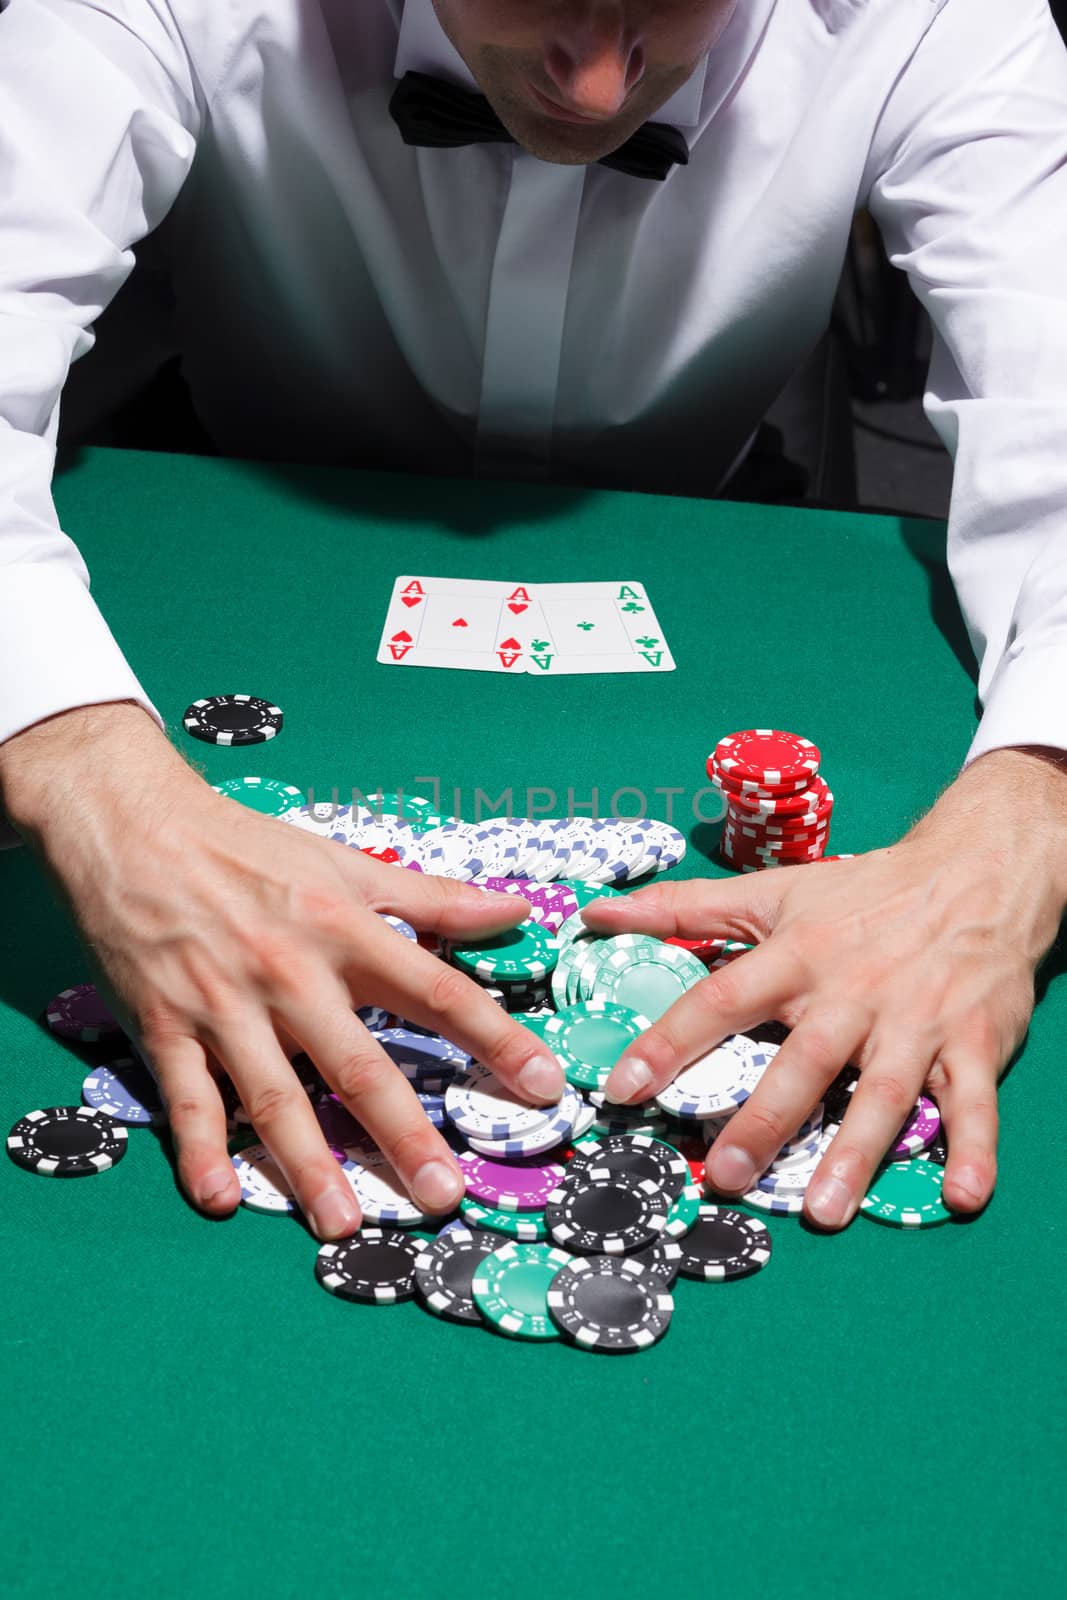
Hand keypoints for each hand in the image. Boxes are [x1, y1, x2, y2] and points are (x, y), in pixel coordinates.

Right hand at [0, 705, 564, 1238]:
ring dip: (310, 1167)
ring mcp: (225, 1007)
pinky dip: (200, 1152)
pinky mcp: (164, 1027)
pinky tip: (222, 1199)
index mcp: (344, 930)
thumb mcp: (344, 862)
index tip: (545, 1088)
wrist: (130, 825)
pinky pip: (187, 1100)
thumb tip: (514, 909)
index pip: (437, 992)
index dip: (496, 1040)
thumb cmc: (246, 846)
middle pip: (359, 1066)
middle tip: (446, 1196)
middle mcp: (291, 975)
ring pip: (275, 1099)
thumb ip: (432, 896)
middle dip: (404, 1136)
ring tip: (346, 1226)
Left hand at [583, 751, 1066, 1228]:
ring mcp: (916, 1022)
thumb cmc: (859, 893)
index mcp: (796, 955)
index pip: (722, 1000)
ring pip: (885, 1092)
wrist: (976, 875)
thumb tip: (597, 915)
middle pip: (803, 1060)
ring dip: (856, 1152)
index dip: (671, 1043)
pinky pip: (975, 1103)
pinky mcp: (974, 1045)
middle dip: (763, 1120)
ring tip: (823, 1212)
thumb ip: (681, 909)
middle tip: (723, 1176)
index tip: (623, 1089)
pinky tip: (964, 1196)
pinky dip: (975, 1149)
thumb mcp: (769, 891)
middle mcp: (852, 993)